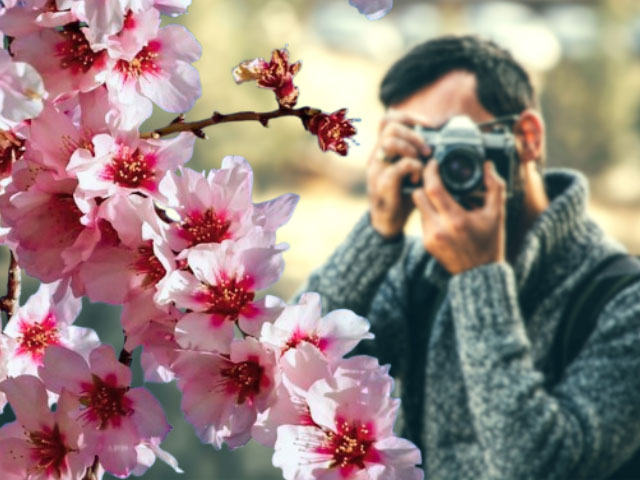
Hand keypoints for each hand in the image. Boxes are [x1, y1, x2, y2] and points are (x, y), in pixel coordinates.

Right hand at [367, 110, 430, 237]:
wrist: (388, 224)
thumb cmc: (402, 196)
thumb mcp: (410, 171)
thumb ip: (419, 156)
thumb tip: (442, 142)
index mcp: (383, 150)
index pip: (388, 119)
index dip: (409, 117)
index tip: (428, 126)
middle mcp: (377, 156)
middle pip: (390, 127)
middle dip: (414, 135)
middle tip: (428, 151)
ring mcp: (377, 170)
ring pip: (390, 142)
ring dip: (411, 148)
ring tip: (423, 161)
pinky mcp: (383, 185)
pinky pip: (399, 167)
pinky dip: (414, 169)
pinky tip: (417, 179)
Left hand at [411, 160, 505, 274]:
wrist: (479, 273)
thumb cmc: (490, 242)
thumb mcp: (497, 214)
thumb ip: (494, 187)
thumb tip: (488, 166)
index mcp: (456, 220)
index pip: (433, 188)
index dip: (431, 172)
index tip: (434, 163)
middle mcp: (439, 229)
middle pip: (418, 195)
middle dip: (425, 183)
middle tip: (435, 178)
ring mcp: (430, 237)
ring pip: (419, 207)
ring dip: (428, 199)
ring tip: (444, 198)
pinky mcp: (426, 243)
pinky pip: (422, 220)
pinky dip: (430, 213)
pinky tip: (444, 215)